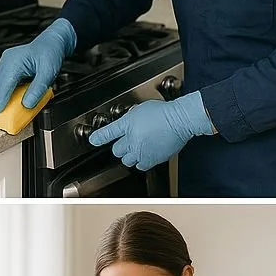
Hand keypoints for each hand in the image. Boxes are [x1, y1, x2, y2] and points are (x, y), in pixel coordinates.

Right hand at [0, 18, 75, 113]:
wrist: (52, 42)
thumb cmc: (51, 53)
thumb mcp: (48, 73)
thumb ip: (37, 89)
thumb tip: (26, 104)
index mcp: (14, 61)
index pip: (3, 85)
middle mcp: (7, 61)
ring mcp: (6, 63)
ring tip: (3, 110)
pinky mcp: (8, 67)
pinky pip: (2, 82)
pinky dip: (4, 92)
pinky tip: (9, 100)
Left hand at [89, 91, 213, 170]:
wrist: (180, 120)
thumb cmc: (165, 112)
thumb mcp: (142, 109)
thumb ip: (131, 118)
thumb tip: (127, 124)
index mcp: (128, 124)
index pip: (108, 133)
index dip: (99, 138)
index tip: (94, 141)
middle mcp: (133, 139)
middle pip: (116, 151)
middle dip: (120, 147)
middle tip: (128, 142)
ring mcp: (142, 150)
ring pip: (127, 161)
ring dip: (130, 156)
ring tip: (137, 149)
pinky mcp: (153, 159)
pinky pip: (141, 166)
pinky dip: (141, 162)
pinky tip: (146, 154)